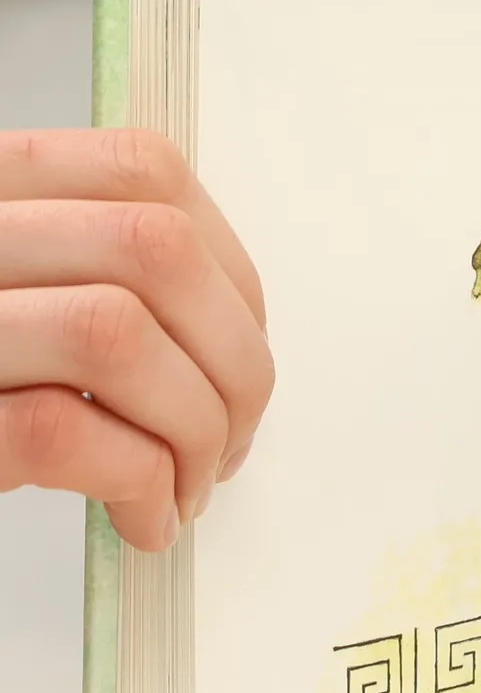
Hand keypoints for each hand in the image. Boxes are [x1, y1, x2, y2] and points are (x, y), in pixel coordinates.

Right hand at [0, 129, 272, 550]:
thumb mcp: (25, 296)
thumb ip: (92, 269)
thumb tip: (232, 325)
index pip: (146, 174)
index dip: (227, 268)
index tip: (243, 346)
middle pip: (151, 250)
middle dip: (232, 355)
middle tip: (235, 437)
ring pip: (115, 335)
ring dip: (193, 425)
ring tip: (192, 486)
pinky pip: (57, 432)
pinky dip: (136, 481)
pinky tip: (143, 517)